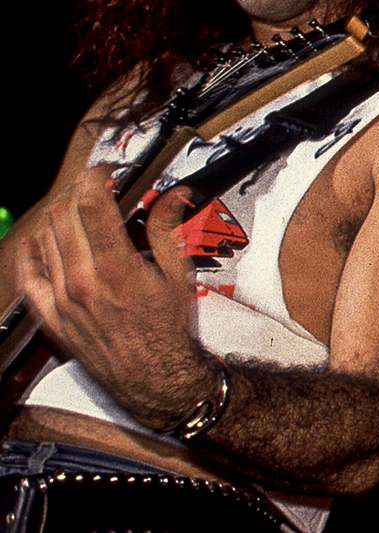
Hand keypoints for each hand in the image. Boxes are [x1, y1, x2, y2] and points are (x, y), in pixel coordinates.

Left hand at [11, 170, 216, 426]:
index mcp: (117, 268)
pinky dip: (29, 255)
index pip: (91, 205)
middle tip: (95, 187)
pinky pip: (29, 279)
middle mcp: (83, 281)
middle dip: (78, 192)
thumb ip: (167, 230)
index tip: (105, 171)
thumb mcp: (178, 274)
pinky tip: (35, 241)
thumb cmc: (169, 329)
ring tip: (77, 210)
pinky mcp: (53, 317)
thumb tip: (173, 196)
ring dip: (59, 216)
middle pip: (64, 217)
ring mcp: (63, 300)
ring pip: (46, 240)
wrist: (156, 377)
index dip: (95, 178)